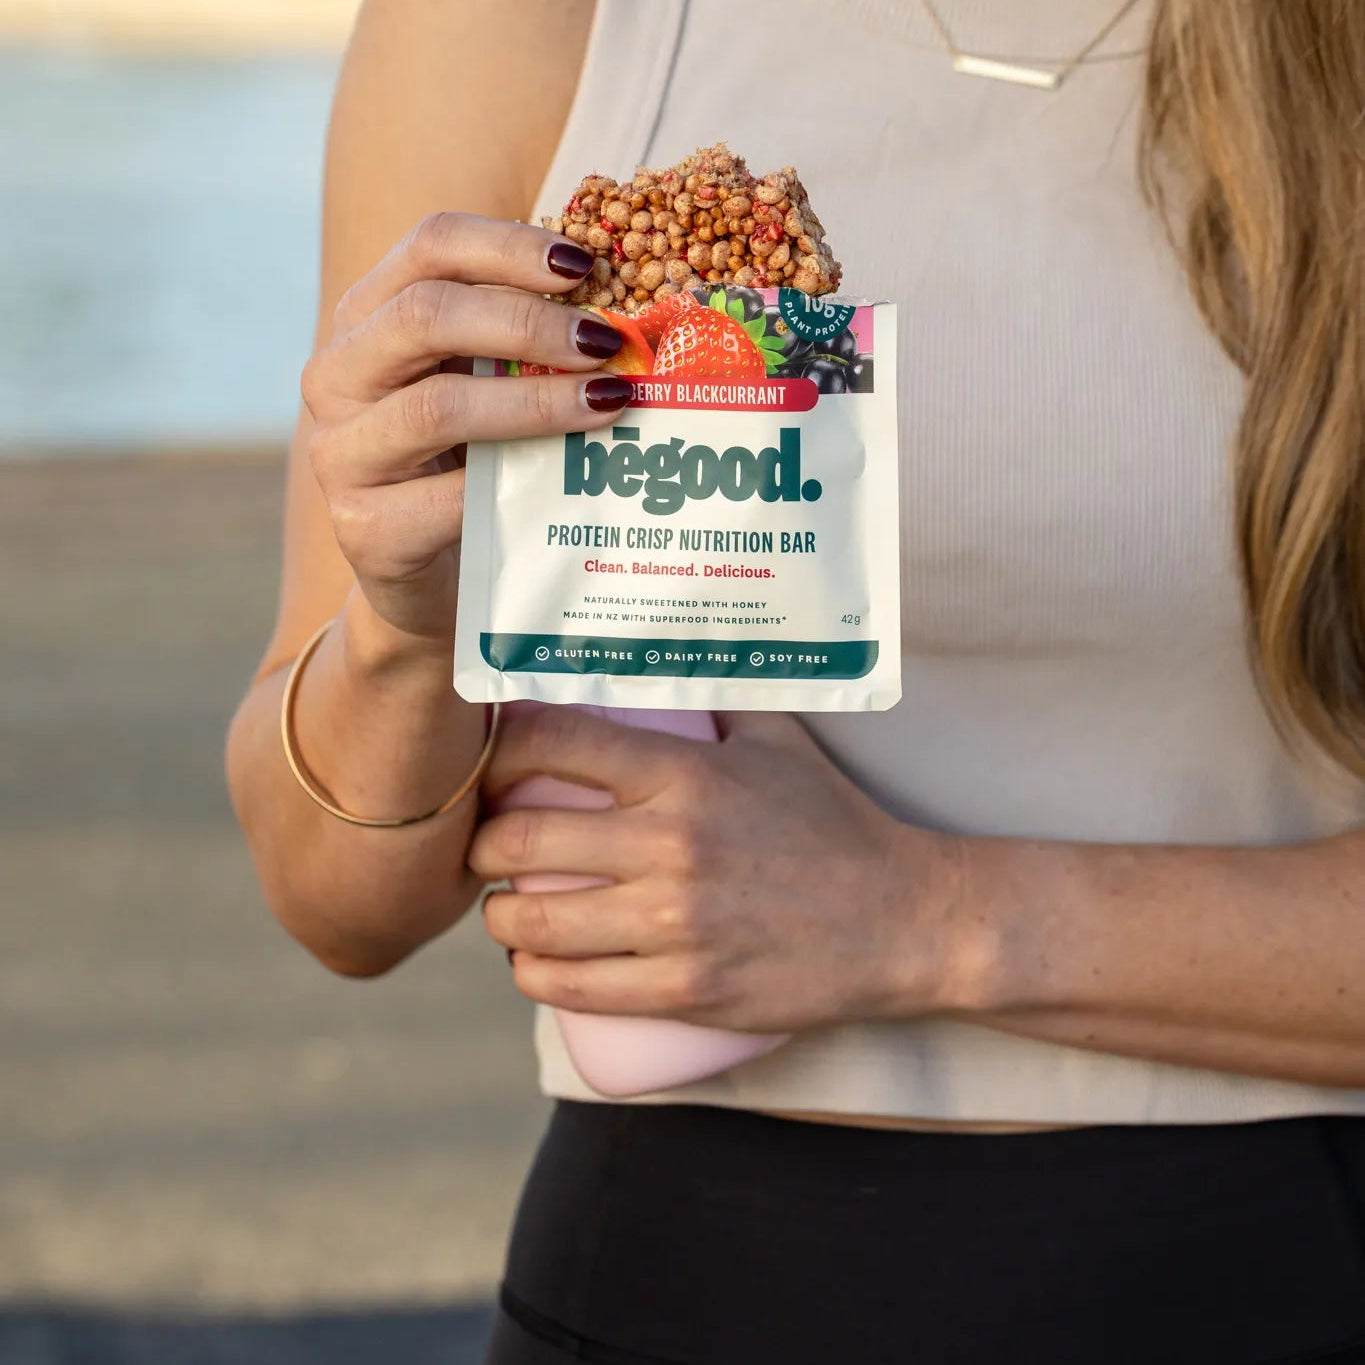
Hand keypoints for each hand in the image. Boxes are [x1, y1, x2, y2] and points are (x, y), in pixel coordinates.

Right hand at [301, 213, 632, 642]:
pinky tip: (569, 480)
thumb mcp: (485, 387)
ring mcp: (342, 454)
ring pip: (438, 407)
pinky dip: (516, 483)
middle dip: (526, 321)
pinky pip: (448, 497)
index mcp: (366, 319)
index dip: (507, 244)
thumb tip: (619, 309)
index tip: (583, 264)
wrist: (432, 578)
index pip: (428, 248)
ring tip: (607, 401)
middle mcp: (337, 376)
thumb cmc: (469, 465)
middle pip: (425, 316)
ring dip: (535, 401)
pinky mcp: (366, 529)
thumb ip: (520, 344)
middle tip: (604, 341)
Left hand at [469, 707, 968, 1033]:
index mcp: (688, 775)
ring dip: (499, 917)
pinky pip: (574, 988)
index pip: (557, 743)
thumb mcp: (780, 743)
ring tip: (507, 909)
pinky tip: (531, 964)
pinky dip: (532, 976)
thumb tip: (667, 662)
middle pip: (519, 839)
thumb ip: (719, 700)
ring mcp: (676, 925)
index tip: (491, 761)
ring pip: (533, 924)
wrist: (902, 921)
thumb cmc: (835, 825)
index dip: (500, 748)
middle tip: (488, 845)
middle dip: (481, 843)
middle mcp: (671, 846)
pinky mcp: (686, 989)